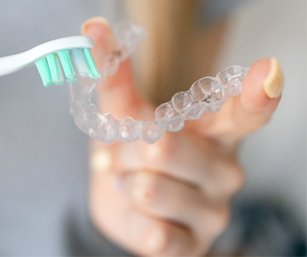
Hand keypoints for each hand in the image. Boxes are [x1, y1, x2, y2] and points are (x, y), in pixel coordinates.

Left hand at [82, 17, 283, 255]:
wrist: (124, 197)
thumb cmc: (135, 152)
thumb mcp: (129, 116)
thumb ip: (116, 79)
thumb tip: (94, 31)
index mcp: (217, 134)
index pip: (246, 114)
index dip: (257, 95)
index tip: (269, 71)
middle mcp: (226, 171)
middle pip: (163, 147)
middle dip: (127, 150)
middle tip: (129, 156)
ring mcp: (214, 213)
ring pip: (149, 188)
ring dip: (125, 183)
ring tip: (132, 183)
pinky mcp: (192, 247)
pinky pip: (152, 232)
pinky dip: (132, 219)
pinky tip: (142, 215)